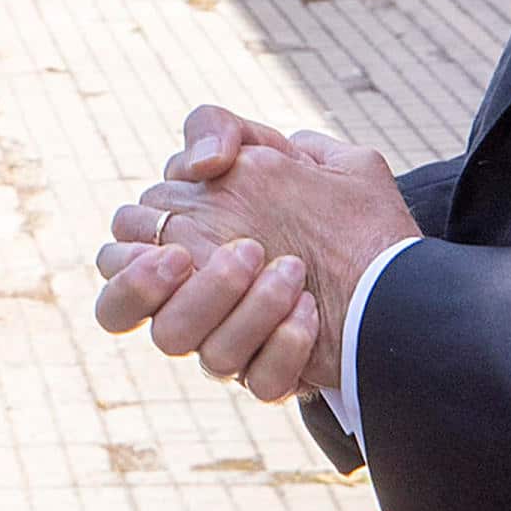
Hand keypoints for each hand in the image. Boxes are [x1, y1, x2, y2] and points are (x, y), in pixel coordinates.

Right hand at [88, 106, 420, 400]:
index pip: (115, 260)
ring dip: (245, 309)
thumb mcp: (275, 148)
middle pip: (119, 315)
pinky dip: (283, 347)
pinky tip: (310, 313)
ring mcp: (230, 343)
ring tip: (293, 270)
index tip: (179, 246)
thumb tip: (201, 162)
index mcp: (176, 249)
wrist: (395, 262)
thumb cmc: (324, 201)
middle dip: (155, 292)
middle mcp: (192, 302)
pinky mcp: (273, 375)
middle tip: (216, 258)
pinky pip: (260, 382)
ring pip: (198, 351)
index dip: (131, 261)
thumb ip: (219, 128)